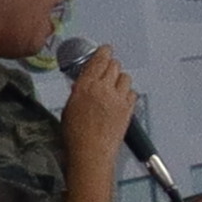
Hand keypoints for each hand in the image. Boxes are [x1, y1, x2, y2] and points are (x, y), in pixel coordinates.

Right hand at [59, 44, 138, 161]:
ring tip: (113, 86)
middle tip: (107, 70)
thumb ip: (79, 91)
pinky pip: (132, 92)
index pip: (98, 60)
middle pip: (114, 65)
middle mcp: (104, 89)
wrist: (90, 152)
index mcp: (85, 86)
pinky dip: (127, 93)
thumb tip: (83, 84)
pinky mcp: (128, 109)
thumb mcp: (69, 107)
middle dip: (111, 65)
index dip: (103, 52)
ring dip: (119, 79)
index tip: (106, 49)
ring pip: (125, 77)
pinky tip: (121, 99)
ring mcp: (119, 99)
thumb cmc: (75, 134)